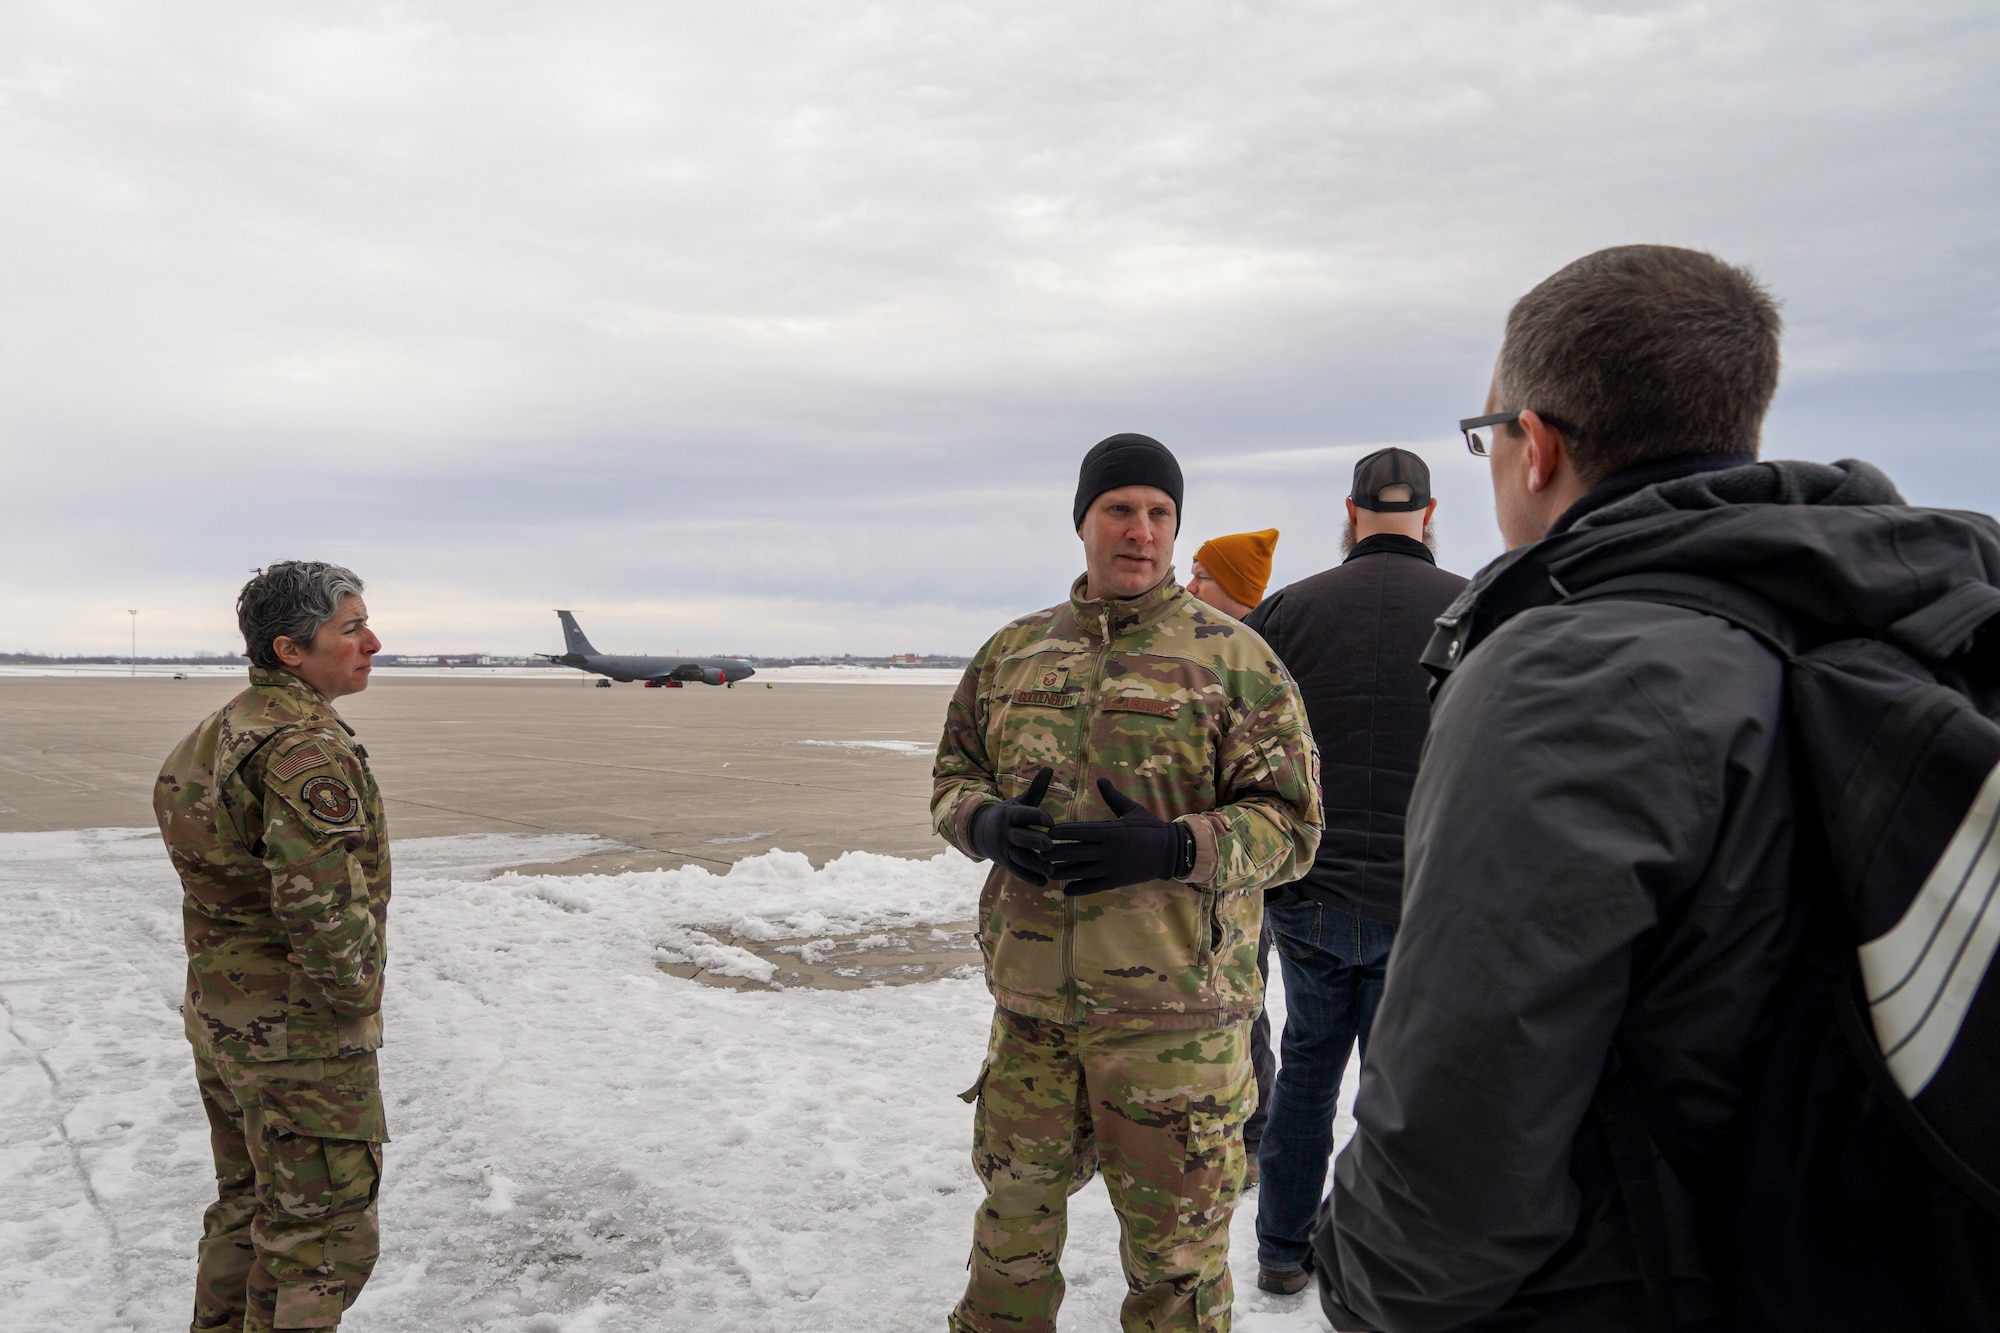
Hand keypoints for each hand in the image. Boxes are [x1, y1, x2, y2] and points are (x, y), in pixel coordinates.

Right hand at [968, 767, 1057, 885]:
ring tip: (1051, 870)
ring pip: (1019, 858)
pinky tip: (1043, 883)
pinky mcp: (1004, 862)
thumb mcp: (1018, 801)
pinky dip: (1029, 877)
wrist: (980, 831)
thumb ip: (1035, 788)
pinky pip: (1016, 871)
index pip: (1024, 815)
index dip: (1037, 817)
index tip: (1050, 823)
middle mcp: (1005, 832)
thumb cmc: (1008, 815)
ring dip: (1035, 865)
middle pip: (1020, 838)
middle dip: (1034, 842)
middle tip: (1049, 846)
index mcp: (1010, 814)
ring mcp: (1003, 849)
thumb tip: (1049, 767)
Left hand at [1047, 779, 1193, 895]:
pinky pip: (1093, 886)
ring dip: (1062, 872)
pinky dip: (1078, 889)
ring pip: (1080, 871)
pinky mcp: (1116, 881)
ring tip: (1047, 870)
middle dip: (1055, 852)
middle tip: (1039, 852)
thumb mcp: (1132, 809)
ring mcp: (1112, 868)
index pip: (1079, 831)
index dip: (1061, 832)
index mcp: (1111, 831)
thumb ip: (1113, 796)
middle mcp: (1109, 851)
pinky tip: (1065, 889)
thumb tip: (1100, 778)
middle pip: (1075, 852)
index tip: (1047, 831)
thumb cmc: (1150, 827)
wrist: (1170, 852)